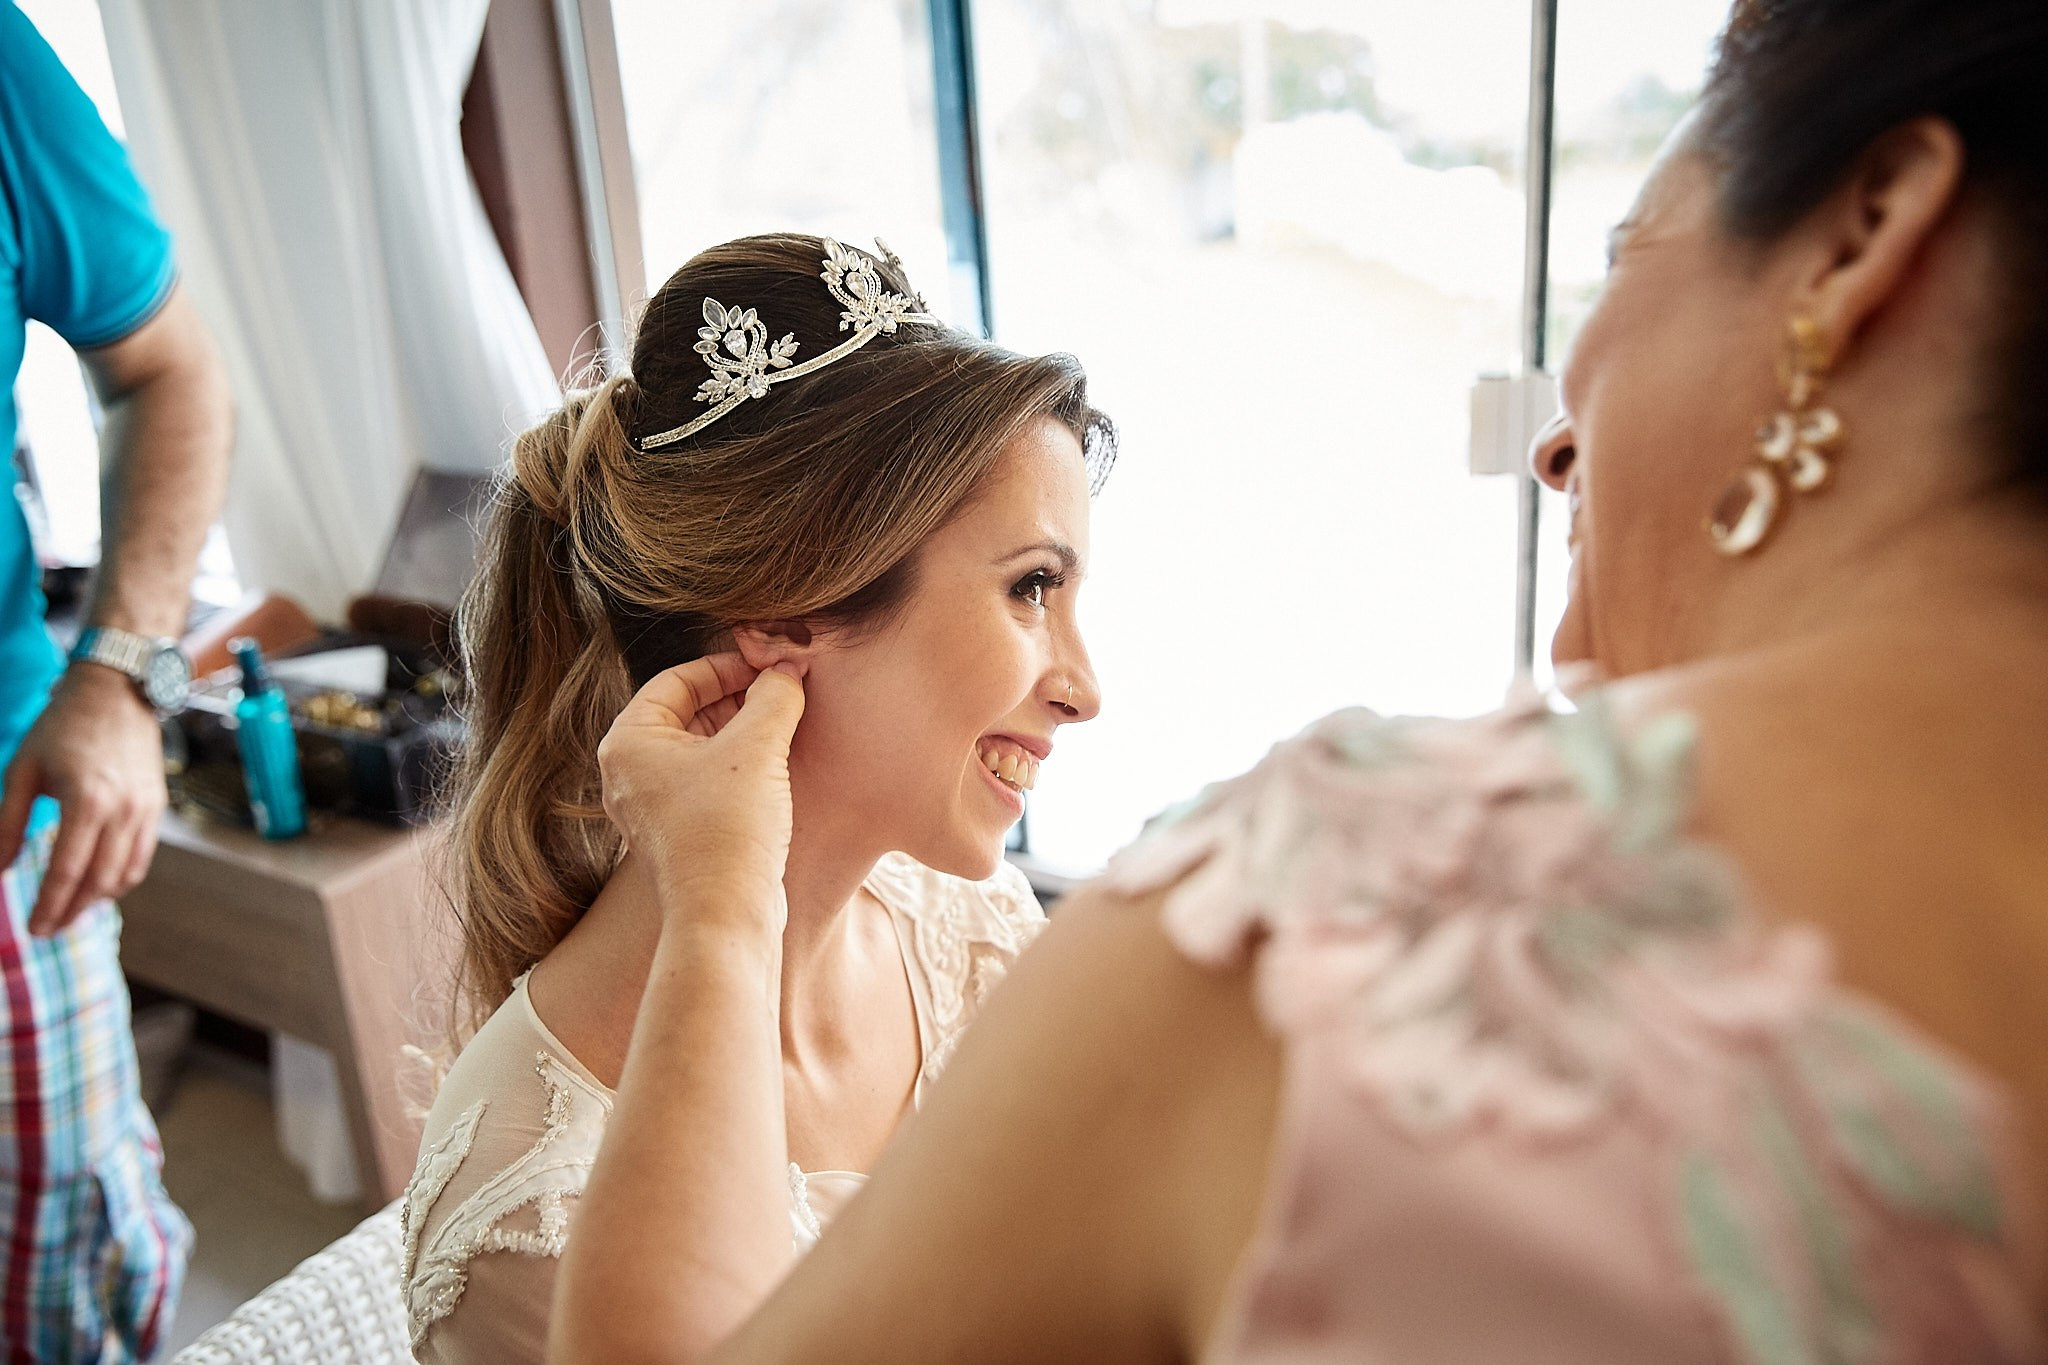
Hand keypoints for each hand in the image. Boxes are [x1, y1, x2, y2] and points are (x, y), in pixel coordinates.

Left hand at [0, 664, 167, 935]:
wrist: (116, 692)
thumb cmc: (62, 727)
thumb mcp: (23, 771)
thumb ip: (9, 824)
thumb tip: (1, 869)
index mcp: (86, 800)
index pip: (67, 870)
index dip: (49, 904)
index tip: (34, 928)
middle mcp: (123, 810)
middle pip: (99, 881)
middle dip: (72, 911)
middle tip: (48, 929)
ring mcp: (145, 810)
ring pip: (125, 875)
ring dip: (97, 900)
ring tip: (71, 911)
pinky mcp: (156, 807)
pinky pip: (142, 857)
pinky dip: (120, 879)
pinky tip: (97, 885)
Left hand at [596, 652, 806, 928]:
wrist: (725, 914)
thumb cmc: (727, 829)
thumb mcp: (757, 747)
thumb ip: (774, 696)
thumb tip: (787, 671)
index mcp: (628, 741)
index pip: (677, 679)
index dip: (728, 665)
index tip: (769, 666)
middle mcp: (628, 772)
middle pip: (687, 711)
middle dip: (738, 698)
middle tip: (782, 691)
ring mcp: (649, 805)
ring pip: (699, 747)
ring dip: (742, 731)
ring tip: (785, 724)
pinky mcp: (676, 832)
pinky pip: (705, 781)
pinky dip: (738, 766)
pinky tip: (775, 766)